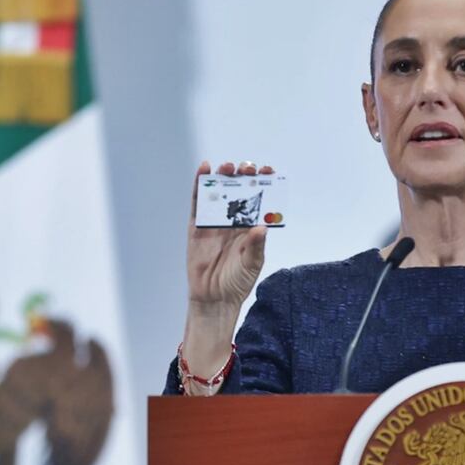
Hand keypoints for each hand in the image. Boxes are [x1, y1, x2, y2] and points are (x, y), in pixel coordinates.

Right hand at [187, 160, 273, 310]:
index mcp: (250, 227)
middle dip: (244, 177)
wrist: (214, 298)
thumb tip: (261, 226)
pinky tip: (204, 169)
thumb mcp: (252, 264)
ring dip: (223, 176)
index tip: (268, 171)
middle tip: (248, 168)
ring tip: (228, 166)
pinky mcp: (197, 226)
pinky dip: (199, 185)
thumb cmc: (237, 282)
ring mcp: (214, 222)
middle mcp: (233, 221)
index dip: (263, 184)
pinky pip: (198, 203)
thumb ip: (256, 246)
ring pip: (219, 193)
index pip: (258, 200)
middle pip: (239, 192)